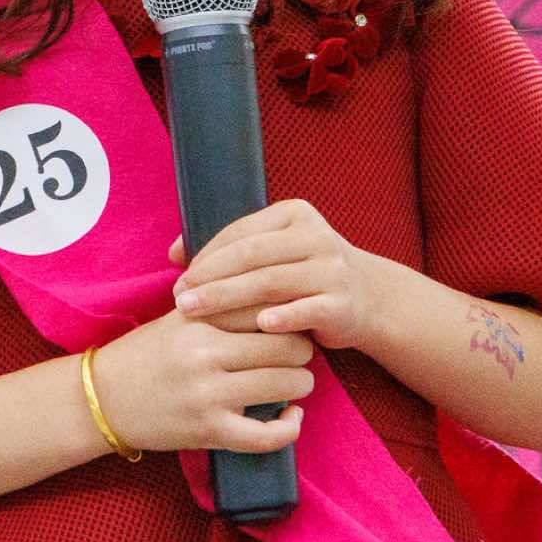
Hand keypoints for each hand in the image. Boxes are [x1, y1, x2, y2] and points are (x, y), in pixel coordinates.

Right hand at [89, 307, 312, 455]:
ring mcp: (208, 394)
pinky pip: (265, 435)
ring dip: (300, 384)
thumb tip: (276, 296)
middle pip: (286, 346)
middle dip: (302, 350)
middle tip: (299, 352)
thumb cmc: (146, 352)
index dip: (290, 311)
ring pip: (284, 385)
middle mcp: (205, 353)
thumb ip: (222, 303)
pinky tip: (292, 417)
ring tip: (296, 381)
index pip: (266, 306)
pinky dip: (288, 429)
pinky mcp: (208, 431)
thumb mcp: (179, 315)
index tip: (294, 317)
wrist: (102, 398)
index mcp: (199, 318)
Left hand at [167, 197, 386, 350]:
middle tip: (180, 298)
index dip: (207, 253)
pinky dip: (283, 317)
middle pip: (253, 256)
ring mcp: (332, 269)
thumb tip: (174, 253)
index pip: (242, 232)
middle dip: (212, 278)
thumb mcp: (275, 252)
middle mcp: (316, 236)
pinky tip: (258, 326)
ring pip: (272, 282)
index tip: (179, 276)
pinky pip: (308, 310)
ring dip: (230, 299)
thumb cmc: (304, 274)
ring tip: (198, 314)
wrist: (368, 297)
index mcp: (295, 214)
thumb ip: (232, 249)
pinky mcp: (343, 303)